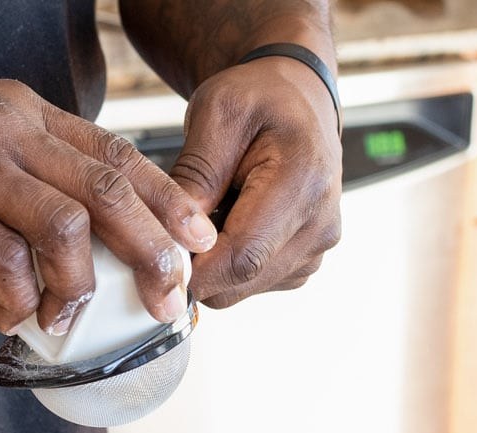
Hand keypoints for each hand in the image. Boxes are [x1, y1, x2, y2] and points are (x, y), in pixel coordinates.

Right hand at [0, 73, 217, 332]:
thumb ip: (18, 197)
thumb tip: (53, 279)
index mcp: (20, 114)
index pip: (113, 152)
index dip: (166, 199)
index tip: (198, 239)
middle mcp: (3, 133)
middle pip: (105, 190)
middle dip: (151, 250)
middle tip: (169, 298)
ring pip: (62, 229)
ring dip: (78, 288)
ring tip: (66, 321)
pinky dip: (16, 301)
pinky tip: (8, 316)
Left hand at [170, 56, 342, 308]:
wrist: (296, 100)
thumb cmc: (258, 98)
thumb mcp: (217, 112)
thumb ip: (195, 172)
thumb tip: (172, 234)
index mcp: (304, 182)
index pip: (242, 256)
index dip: (194, 268)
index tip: (157, 256)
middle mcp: (320, 225)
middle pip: (241, 281)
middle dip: (197, 268)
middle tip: (171, 229)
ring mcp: (316, 249)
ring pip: (242, 290)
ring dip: (213, 265)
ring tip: (210, 214)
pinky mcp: (304, 263)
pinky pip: (252, 285)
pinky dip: (229, 266)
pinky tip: (228, 224)